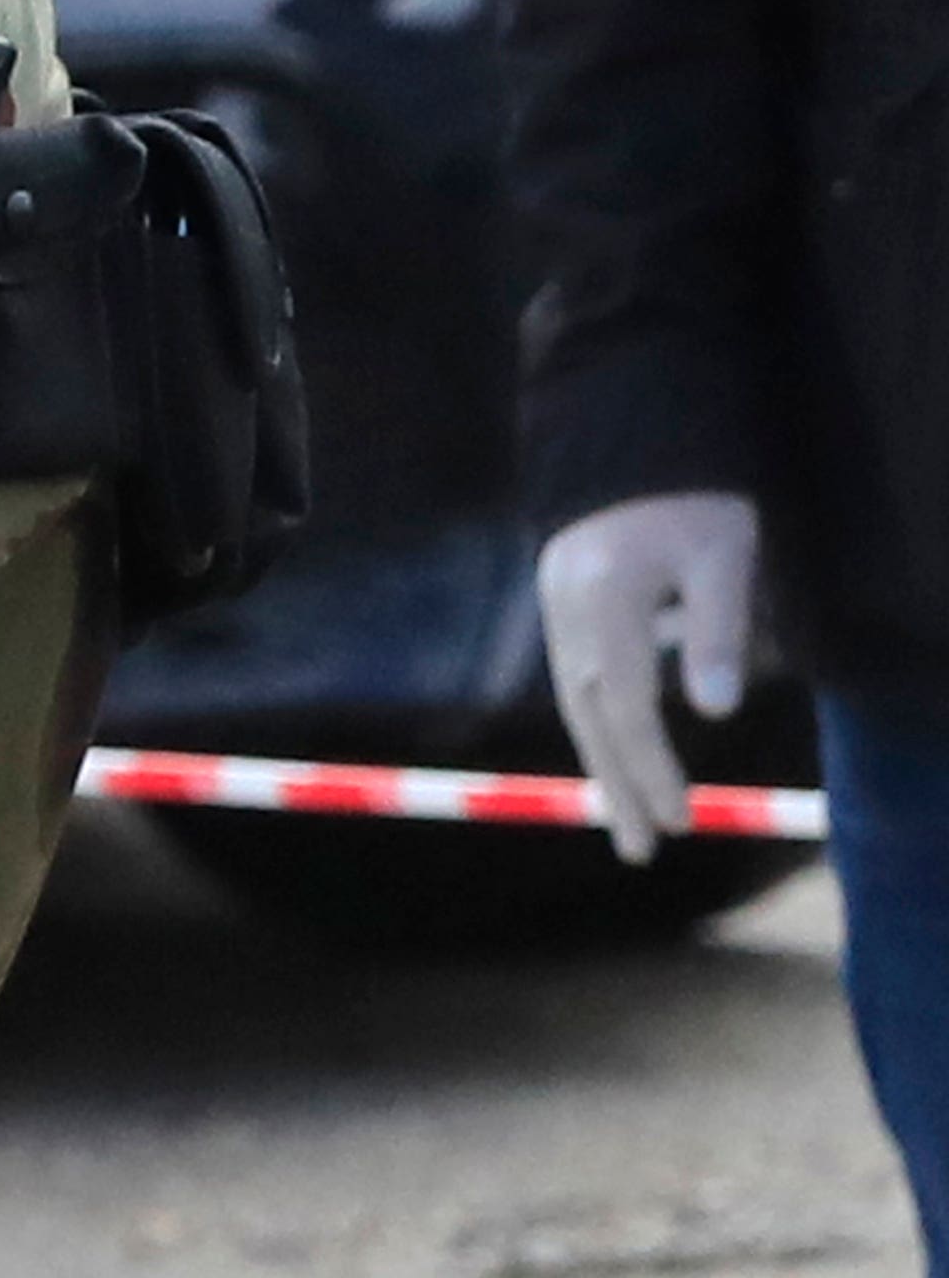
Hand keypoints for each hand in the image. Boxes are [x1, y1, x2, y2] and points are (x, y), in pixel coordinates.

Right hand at [541, 489, 759, 863]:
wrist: (629, 427)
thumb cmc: (691, 493)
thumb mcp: (722, 554)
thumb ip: (715, 630)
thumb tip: (717, 712)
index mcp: (605, 598)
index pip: (626, 703)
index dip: (654, 765)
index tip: (684, 817)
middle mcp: (566, 607)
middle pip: (586, 714)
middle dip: (617, 784)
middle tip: (643, 850)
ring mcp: (555, 602)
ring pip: (573, 699)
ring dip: (603, 762)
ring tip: (628, 820)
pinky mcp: (560, 597)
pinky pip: (574, 676)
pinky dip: (597, 722)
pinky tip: (618, 750)